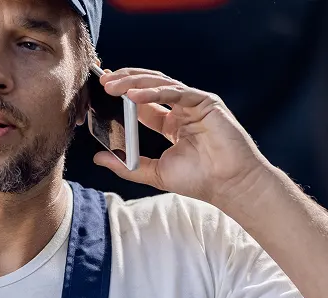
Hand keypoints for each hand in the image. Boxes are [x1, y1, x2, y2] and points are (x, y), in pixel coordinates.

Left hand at [92, 68, 276, 205]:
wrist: (228, 185)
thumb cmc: (199, 179)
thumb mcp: (154, 172)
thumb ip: (127, 165)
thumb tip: (98, 158)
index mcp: (171, 123)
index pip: (142, 102)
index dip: (122, 95)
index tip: (101, 91)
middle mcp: (182, 110)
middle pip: (149, 87)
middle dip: (125, 81)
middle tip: (103, 82)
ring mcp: (194, 104)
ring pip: (160, 84)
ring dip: (134, 83)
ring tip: (112, 85)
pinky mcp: (206, 102)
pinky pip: (175, 92)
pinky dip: (153, 92)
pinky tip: (133, 95)